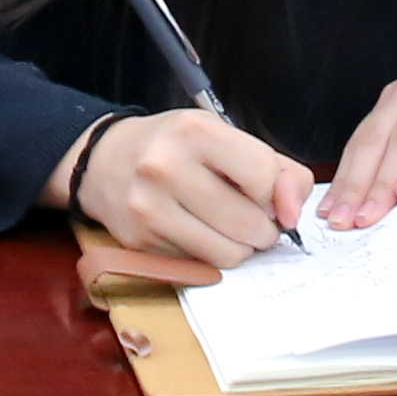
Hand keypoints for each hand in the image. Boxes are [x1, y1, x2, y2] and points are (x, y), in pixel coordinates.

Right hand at [59, 110, 309, 268]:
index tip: (263, 193)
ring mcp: (149, 206)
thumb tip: (292, 215)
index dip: (274, 192)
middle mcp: (166, 166)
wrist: (104, 160)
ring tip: (230, 229)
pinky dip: (209, 255)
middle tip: (254, 220)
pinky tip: (198, 232)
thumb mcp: (225, 138)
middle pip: (248, 223)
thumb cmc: (176, 147)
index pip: (263, 175)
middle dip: (264, 230)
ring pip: (227, 253)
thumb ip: (278, 170)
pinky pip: (199, 264)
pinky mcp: (139, 240)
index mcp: (194, 131)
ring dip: (240, 248)